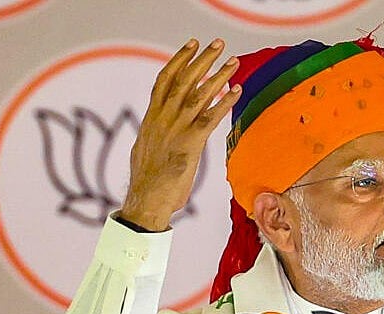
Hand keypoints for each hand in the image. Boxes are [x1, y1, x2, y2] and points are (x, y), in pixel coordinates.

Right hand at [120, 38, 240, 230]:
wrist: (146, 200)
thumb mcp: (148, 149)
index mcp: (152, 117)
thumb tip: (158, 129)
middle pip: (185, 80)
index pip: (165, 80)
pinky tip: (237, 91)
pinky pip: (210, 117)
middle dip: (203, 59)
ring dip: (219, 75)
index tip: (192, 45)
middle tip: (218, 43)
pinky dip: (225, 102)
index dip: (179, 60)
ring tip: (233, 61)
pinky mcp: (190, 143)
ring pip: (200, 94)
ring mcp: (176, 129)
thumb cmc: (149, 181)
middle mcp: (163, 118)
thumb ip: (156, 134)